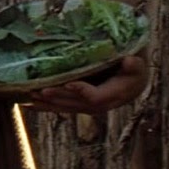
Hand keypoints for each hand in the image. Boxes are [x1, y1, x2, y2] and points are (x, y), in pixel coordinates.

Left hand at [25, 55, 147, 113]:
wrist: (135, 80)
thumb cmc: (135, 67)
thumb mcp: (138, 63)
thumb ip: (134, 65)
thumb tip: (130, 60)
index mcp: (115, 95)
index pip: (96, 97)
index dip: (82, 91)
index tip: (68, 83)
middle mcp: (101, 105)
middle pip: (76, 104)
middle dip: (58, 98)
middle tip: (39, 90)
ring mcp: (90, 106)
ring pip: (67, 108)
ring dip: (48, 104)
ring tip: (29, 98)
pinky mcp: (81, 104)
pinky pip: (63, 107)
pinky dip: (47, 106)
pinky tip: (31, 104)